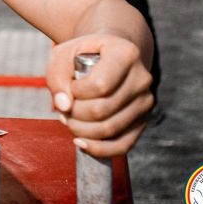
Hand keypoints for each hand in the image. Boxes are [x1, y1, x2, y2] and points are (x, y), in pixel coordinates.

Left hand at [46, 35, 153, 157]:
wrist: (109, 55)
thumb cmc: (84, 54)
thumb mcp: (64, 54)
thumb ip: (57, 76)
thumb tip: (64, 106)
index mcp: (126, 54)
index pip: (100, 85)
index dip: (75, 91)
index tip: (69, 86)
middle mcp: (142, 78)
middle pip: (102, 110)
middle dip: (74, 114)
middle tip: (63, 108)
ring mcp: (145, 102)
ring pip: (110, 129)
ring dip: (81, 130)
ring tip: (69, 119)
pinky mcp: (143, 121)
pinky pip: (122, 145)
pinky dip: (98, 149)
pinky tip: (81, 141)